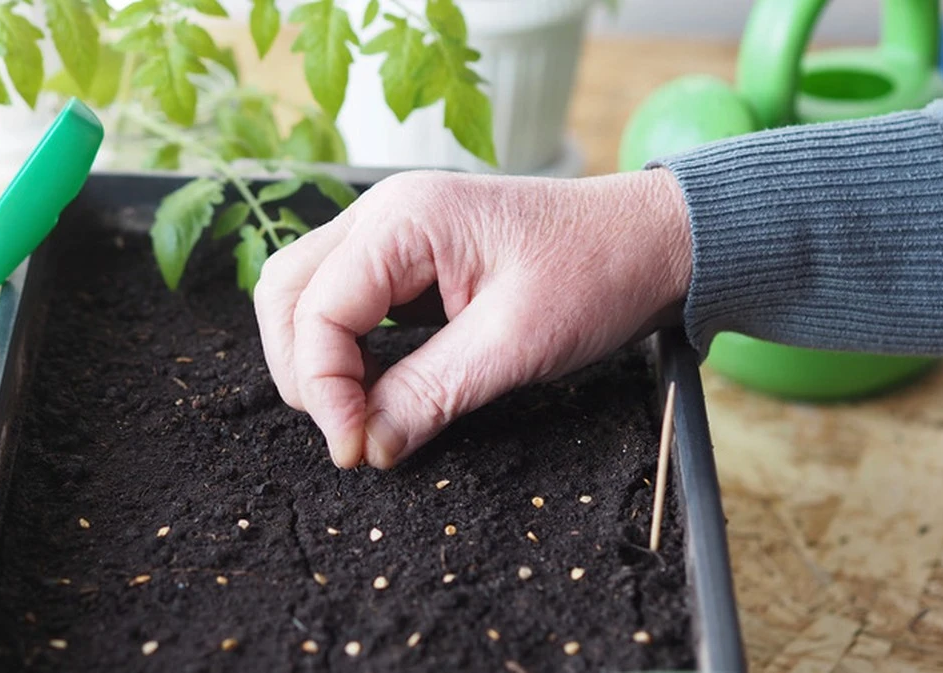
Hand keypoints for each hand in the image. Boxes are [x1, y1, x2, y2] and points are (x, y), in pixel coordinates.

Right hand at [253, 168, 690, 468]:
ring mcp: (393, 232)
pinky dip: (344, 348)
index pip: (316, 310)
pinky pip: (345, 301)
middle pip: (288, 293)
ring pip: (306, 294)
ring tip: (356, 415)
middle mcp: (383, 215)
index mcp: (403, 221)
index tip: (355, 450)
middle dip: (303, 371)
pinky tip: (374, 387)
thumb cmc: (599, 272)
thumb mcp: (515, 344)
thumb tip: (366, 447)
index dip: (323, 389)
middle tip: (347, 434)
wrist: (654, 241)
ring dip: (315, 359)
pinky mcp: (408, 258)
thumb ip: (430, 393)